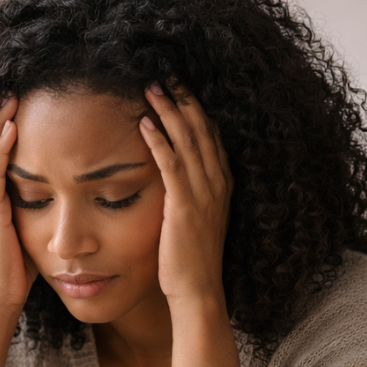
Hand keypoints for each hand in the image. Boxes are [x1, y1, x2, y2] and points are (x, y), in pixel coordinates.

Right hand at [0, 95, 37, 318]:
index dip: (3, 126)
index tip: (18, 101)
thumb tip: (64, 194)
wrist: (2, 297)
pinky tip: (12, 128)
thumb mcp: (32, 229)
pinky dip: (1, 148)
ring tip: (9, 97)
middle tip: (10, 87)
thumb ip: (41, 208)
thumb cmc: (19, 268)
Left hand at [138, 82, 233, 308]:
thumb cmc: (190, 261)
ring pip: (188, 140)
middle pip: (202, 129)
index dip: (196, 109)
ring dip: (169, 111)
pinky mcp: (184, 206)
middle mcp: (217, 184)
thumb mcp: (196, 221)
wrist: (197, 291)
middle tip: (165, 75)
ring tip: (151, 87)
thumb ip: (190, 196)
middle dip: (184, 100)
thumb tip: (175, 180)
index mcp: (222, 185)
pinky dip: (159, 140)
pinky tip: (144, 122)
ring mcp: (204, 194)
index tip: (180, 87)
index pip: (211, 136)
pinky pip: (171, 164)